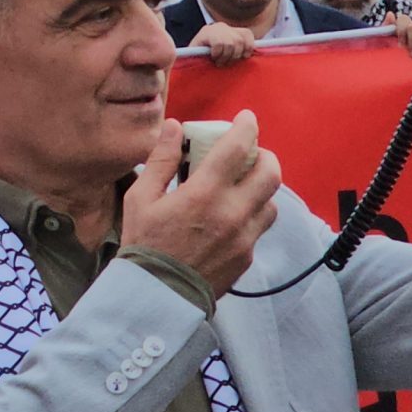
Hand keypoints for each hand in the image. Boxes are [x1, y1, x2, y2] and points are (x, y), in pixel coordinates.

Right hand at [124, 113, 281, 294]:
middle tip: (249, 153)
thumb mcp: (140, 197)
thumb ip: (161, 160)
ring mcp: (244, 237)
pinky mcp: (248, 257)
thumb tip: (174, 127)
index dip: (246, 127)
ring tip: (242, 185)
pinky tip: (232, 215)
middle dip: (264, 156)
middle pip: (270, 173)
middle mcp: (232, 213)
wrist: (157, 294)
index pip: (237, 148)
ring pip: (271, 201)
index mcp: (204, 194)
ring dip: (261, 187)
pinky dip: (252, 213)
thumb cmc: (144, 243)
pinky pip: (260, 227)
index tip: (246, 118)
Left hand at [190, 21, 254, 65]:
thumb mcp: (193, 53)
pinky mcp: (241, 30)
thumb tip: (184, 57)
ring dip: (238, 54)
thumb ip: (191, 55)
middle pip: (231, 43)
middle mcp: (219, 27)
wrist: (206, 41)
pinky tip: (243, 55)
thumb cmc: (198, 52)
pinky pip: (249, 36)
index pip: (218, 43)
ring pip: (241, 41)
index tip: (215, 60)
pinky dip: (249, 47)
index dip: (218, 55)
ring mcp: (231, 28)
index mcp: (206, 32)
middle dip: (228, 57)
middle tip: (223, 63)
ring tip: (231, 60)